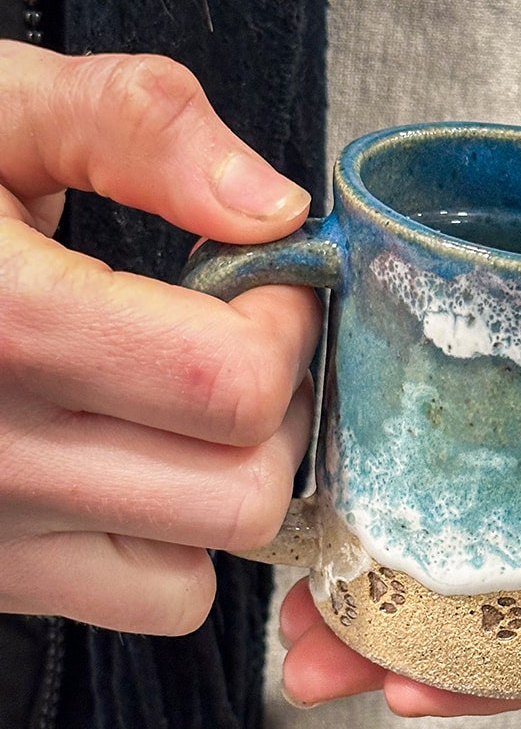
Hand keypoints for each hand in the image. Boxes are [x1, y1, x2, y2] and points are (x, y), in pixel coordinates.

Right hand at [0, 40, 321, 631]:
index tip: (264, 272)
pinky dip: (169, 544)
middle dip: (276, 409)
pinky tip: (131, 460)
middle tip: (237, 336)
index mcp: (4, 324)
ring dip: (226, 483)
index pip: (233, 384)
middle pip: (239, 494)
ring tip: (182, 398)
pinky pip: (143, 601)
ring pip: (199, 570)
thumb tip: (275, 207)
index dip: (285, 321)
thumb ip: (135, 127)